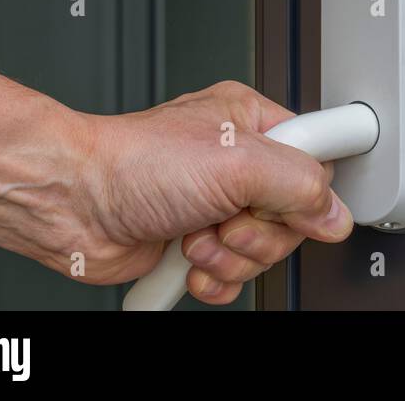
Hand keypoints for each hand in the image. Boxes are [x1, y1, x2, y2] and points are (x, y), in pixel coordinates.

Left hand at [74, 81, 352, 303]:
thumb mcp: (237, 161)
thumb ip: (300, 183)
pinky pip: (231, 278)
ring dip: (229, 256)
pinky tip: (186, 260)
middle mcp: (236, 166)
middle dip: (259, 231)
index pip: (316, 155)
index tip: (302, 193)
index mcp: (252, 125)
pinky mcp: (194, 246)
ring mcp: (215, 208)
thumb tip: (334, 213)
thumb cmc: (132, 161)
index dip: (313, 182)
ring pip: (262, 252)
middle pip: (293, 216)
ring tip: (195, 235)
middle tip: (226, 217)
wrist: (70, 201)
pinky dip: (211, 280)